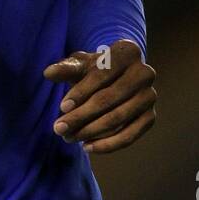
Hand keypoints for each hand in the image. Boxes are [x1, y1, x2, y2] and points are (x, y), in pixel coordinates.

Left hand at [43, 40, 156, 154]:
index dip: (81, 92)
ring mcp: (150, 96)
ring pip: (118, 119)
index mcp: (127, 52)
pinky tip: (87, 147)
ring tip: (69, 138)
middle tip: (59, 129)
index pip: (101, 75)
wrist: (116, 78)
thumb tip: (48, 73)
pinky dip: (108, 145)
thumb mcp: (80, 64)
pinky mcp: (150, 117)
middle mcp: (144, 73)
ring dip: (90, 132)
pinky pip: (129, 136)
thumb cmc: (95, 70)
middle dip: (81, 116)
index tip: (61, 107)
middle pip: (109, 99)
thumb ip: (66, 68)